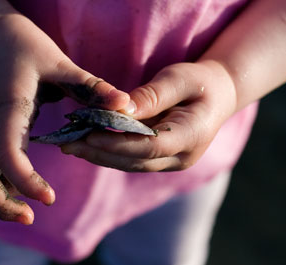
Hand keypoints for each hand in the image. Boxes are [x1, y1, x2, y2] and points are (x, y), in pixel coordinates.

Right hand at [0, 14, 128, 224]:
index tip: (49, 198)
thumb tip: (125, 107)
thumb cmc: (24, 47)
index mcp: (9, 108)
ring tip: (22, 212)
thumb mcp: (60, 63)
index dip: (26, 179)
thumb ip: (91, 87)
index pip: (8, 151)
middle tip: (30, 217)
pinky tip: (14, 191)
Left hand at [61, 60, 236, 171]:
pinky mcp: (164, 160)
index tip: (87, 135)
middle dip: (100, 153)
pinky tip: (90, 145)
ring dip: (101, 156)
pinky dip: (111, 153)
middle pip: (136, 161)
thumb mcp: (179, 78)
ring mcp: (174, 162)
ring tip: (71, 145)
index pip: (150, 146)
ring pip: (132, 164)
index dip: (117, 143)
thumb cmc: (200, 82)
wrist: (218, 96)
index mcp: (193, 135)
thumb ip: (152, 96)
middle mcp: (183, 157)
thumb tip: (120, 109)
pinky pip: (134, 160)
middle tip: (67, 143)